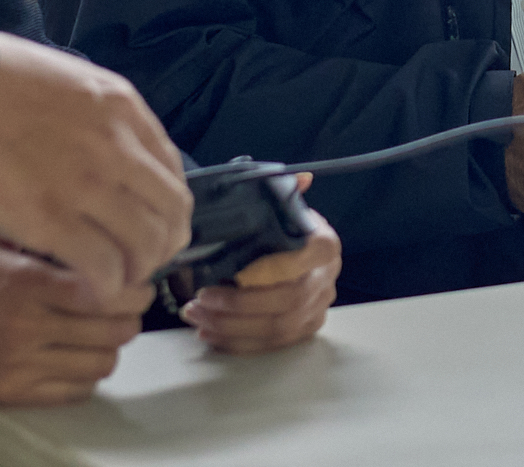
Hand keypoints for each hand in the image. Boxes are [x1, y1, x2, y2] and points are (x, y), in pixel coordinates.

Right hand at [0, 33, 190, 297]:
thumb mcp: (64, 78)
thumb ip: (95, 111)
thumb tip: (107, 137)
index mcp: (121, 107)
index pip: (171, 168)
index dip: (166, 205)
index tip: (152, 222)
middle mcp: (118, 146)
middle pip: (171, 210)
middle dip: (164, 243)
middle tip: (143, 260)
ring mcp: (89, 184)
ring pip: (147, 243)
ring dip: (138, 268)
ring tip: (117, 278)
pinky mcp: (54, 221)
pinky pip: (104, 266)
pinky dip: (106, 284)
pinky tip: (93, 287)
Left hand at [180, 180, 338, 354]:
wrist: (297, 250)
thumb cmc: (283, 227)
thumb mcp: (283, 205)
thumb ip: (285, 194)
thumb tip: (301, 178)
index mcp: (324, 245)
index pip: (308, 258)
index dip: (271, 268)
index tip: (234, 272)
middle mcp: (326, 279)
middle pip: (289, 300)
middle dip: (239, 305)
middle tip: (201, 298)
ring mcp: (316, 308)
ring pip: (278, 328)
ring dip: (232, 327)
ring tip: (196, 315)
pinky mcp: (303, 330)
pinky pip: (272, 345)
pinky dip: (238, 343)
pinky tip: (210, 333)